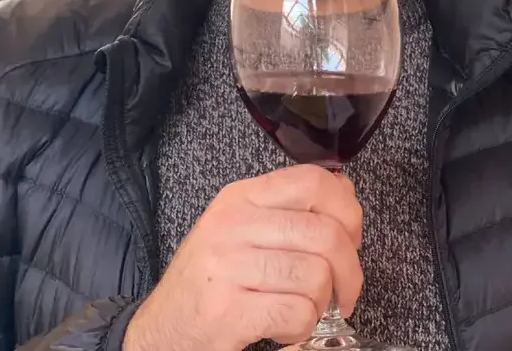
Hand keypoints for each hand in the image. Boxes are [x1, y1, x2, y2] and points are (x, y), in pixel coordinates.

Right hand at [124, 164, 362, 350]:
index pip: (312, 180)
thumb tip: (344, 192)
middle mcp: (232, 225)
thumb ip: (286, 210)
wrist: (159, 331)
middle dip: (349, 270)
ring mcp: (227, 267)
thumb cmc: (210, 282)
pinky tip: (285, 329)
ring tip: (304, 310)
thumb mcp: (240, 231)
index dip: (347, 209)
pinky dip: (302, 328)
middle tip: (344, 290)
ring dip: (322, 304)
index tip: (352, 237)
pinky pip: (297, 312)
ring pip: (316, 275)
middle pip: (324, 232)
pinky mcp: (227, 311)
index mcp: (240, 198)